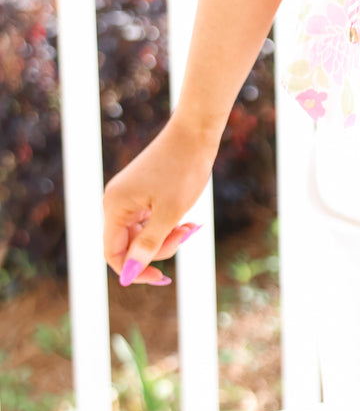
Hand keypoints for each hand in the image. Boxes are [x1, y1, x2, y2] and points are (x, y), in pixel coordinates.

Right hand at [103, 116, 217, 285]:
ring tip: (190, 225)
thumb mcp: (169, 213)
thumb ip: (148, 245)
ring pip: (142, 234)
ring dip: (167, 237)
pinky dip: (168, 225)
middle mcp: (115, 202)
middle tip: (187, 234)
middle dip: (159, 248)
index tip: (161, 277)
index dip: (133, 270)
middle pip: (129, 245)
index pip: (113, 254)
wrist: (195, 133)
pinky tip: (188, 220)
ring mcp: (129, 196)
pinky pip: (149, 220)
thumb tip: (128, 275)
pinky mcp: (142, 192)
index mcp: (114, 207)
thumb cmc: (183, 170)